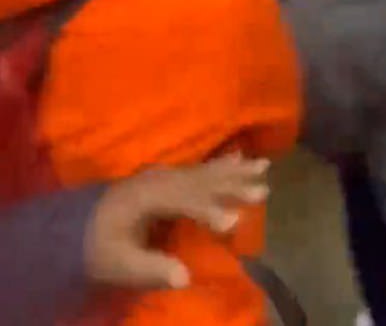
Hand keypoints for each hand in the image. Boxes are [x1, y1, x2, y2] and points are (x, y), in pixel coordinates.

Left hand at [84, 155, 269, 290]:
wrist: (73, 228)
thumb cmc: (97, 247)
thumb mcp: (117, 264)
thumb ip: (151, 269)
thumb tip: (186, 277)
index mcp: (147, 195)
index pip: (184, 200)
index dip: (209, 211)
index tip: (235, 224)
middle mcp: (158, 178)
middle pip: (200, 179)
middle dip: (233, 184)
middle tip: (264, 190)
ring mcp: (163, 175)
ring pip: (204, 170)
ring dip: (235, 170)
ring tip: (263, 165)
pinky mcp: (166, 179)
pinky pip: (200, 169)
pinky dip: (223, 164)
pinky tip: (239, 156)